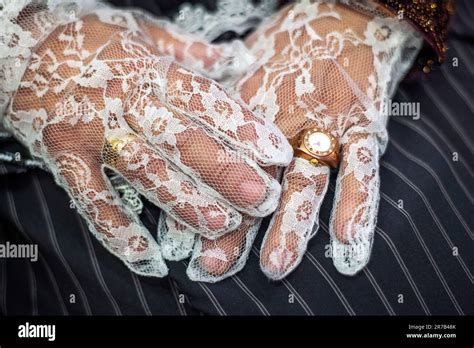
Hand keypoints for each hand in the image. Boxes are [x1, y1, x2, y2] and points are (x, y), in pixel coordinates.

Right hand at [4, 9, 291, 276]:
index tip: (277, 153)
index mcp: (151, 72)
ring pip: (145, 173)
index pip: (205, 101)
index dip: (243, 127)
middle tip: (263, 198)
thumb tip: (237, 55)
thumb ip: (191, 51)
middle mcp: (126, 103)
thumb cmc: (91, 41)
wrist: (21, 46)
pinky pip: (91, 199)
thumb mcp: (145, 33)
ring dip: (185, 202)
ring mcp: (94, 132)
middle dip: (225, 172)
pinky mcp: (64, 157)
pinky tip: (146, 256)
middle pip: (183, 140)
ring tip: (222, 226)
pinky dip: (117, 230)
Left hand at [158, 0, 421, 280]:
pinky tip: (349, 241)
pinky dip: (358, 203)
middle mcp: (281, 121)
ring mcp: (324, 124)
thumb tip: (185, 144)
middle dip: (237, 226)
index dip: (201, 202)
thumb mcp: (247, 75)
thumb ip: (222, 112)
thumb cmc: (289, 51)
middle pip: (255, 179)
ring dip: (291, 225)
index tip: (180, 241)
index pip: (221, 164)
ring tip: (275, 266)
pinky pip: (363, 168)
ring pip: (305, 180)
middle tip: (215, 265)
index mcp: (249, 111)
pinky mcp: (363, 124)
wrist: (343, 16)